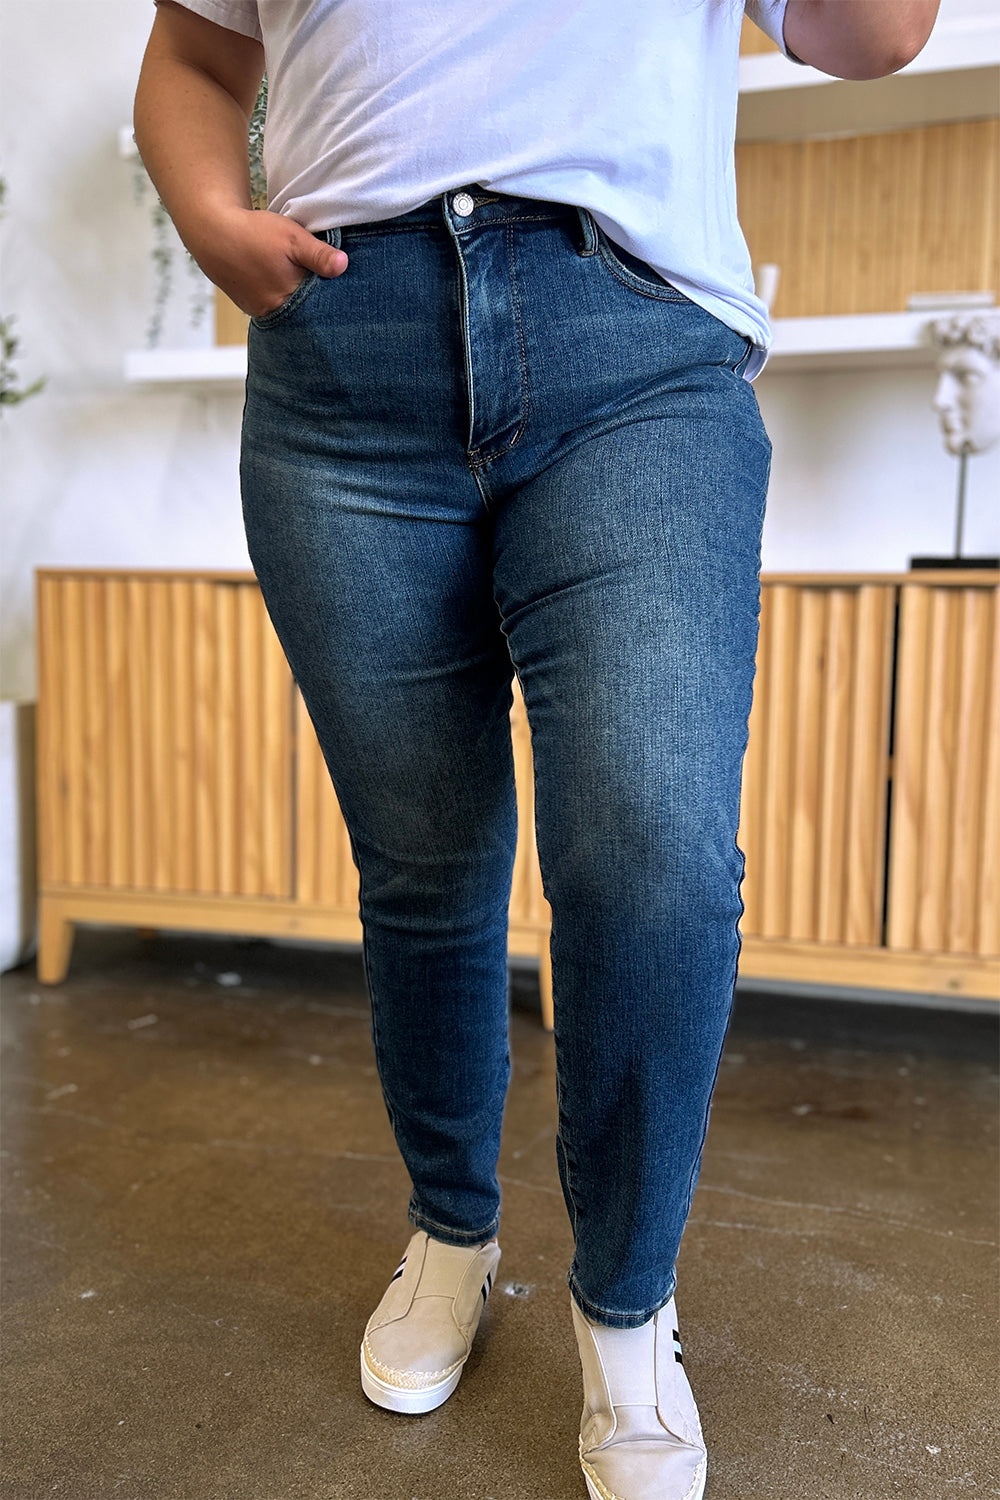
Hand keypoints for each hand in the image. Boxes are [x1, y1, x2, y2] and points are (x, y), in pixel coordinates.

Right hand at [190, 206, 348, 317]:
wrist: (213, 232)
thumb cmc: (254, 233)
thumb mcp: (293, 237)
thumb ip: (319, 254)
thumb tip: (343, 266)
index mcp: (288, 298)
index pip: (320, 308)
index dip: (331, 297)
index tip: (340, 288)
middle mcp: (274, 311)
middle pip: (304, 313)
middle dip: (315, 301)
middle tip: (320, 282)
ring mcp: (260, 311)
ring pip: (289, 311)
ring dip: (297, 300)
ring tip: (299, 281)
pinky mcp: (250, 307)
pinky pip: (273, 307)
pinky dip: (281, 298)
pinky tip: (282, 283)